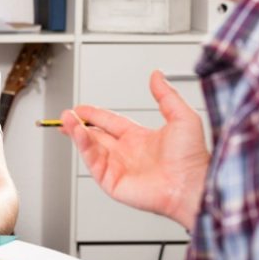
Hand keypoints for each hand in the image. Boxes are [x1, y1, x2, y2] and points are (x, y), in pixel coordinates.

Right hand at [60, 70, 210, 228]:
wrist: (192, 184)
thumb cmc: (193, 157)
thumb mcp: (182, 117)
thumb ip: (166, 95)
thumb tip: (157, 76)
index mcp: (139, 138)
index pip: (110, 122)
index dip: (94, 114)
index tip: (80, 108)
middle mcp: (127, 153)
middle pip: (95, 135)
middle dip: (78, 124)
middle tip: (65, 115)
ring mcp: (118, 167)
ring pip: (90, 147)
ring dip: (76, 132)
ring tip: (66, 120)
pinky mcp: (112, 181)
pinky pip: (93, 161)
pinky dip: (83, 147)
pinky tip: (78, 133)